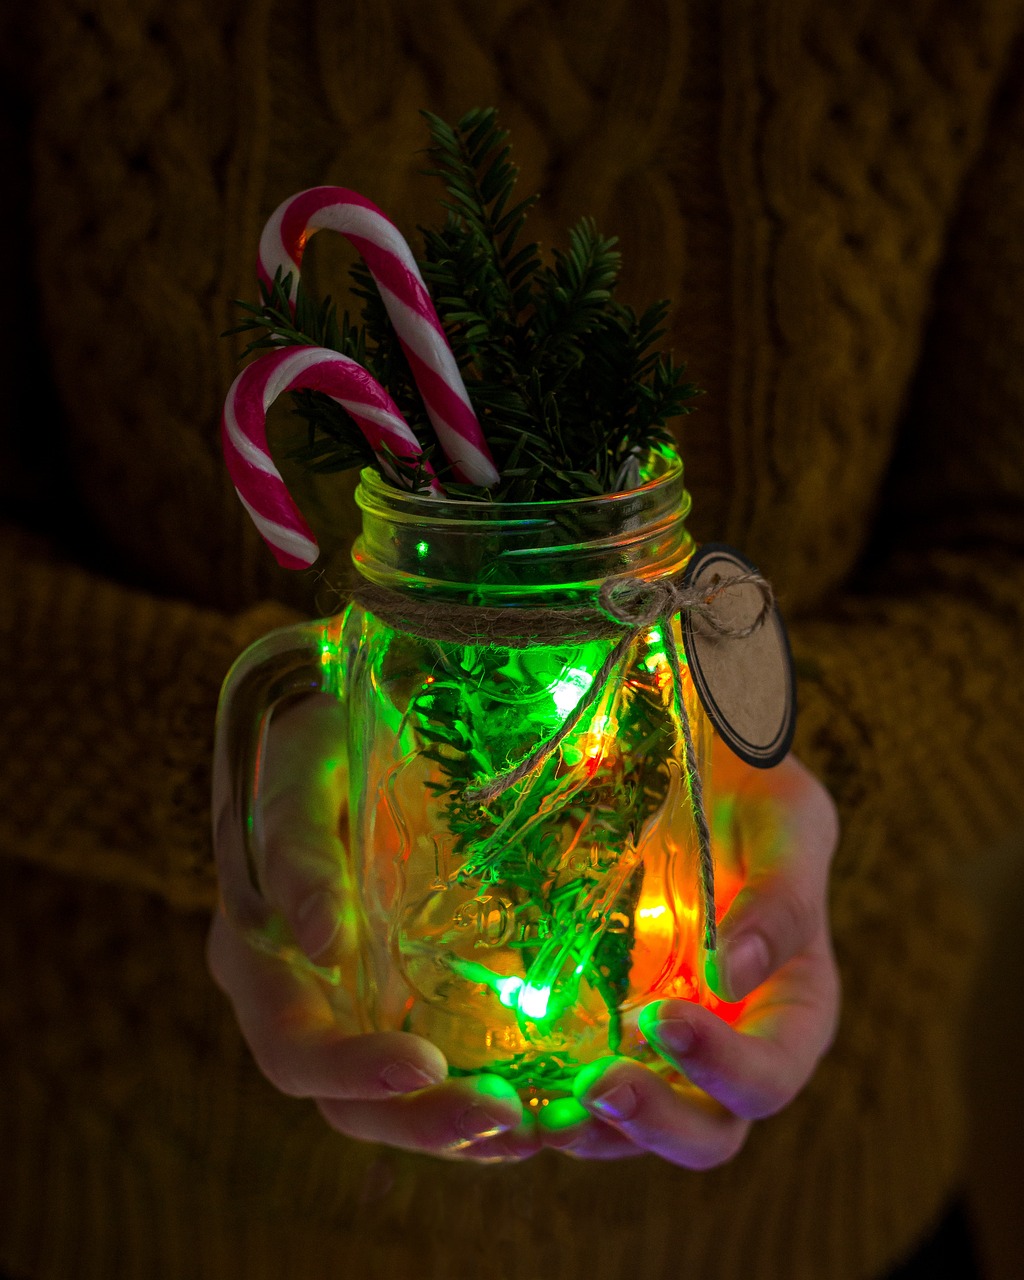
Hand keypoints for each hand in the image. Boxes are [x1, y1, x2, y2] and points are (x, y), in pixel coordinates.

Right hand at [209, 694, 538, 1162]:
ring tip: (541, 1126)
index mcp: (259, 961)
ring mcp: (354, 1005)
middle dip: (426, 1122)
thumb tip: (317, 940)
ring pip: (398, 1101)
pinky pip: (440, 1066)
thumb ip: (300, 851)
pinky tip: (544, 1102)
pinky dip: (487, 1094)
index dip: (353, 1071)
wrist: (340, 728)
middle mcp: (302, 1001)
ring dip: (464, 1127)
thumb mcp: (303, 775)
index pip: (292, 1050)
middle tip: (508, 1119)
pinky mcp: (403, 995)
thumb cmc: (314, 743)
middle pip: (350, 1101)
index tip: (426, 1065)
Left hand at [537, 745, 840, 1166]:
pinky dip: (549, 1099)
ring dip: (593, 1131)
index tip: (662, 1017)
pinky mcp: (602, 1024)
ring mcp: (662, 1044)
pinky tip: (507, 1088)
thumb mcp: (786, 819)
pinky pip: (581, 1084)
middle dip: (654, 1121)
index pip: (769, 1074)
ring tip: (542, 1112)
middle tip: (598, 1083)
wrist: (687, 760)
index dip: (722, 1066)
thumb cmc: (750, 788)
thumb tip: (733, 975)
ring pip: (637, 1127)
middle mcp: (731, 1044)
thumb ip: (779, 896)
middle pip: (707, 1130)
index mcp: (792, 1008)